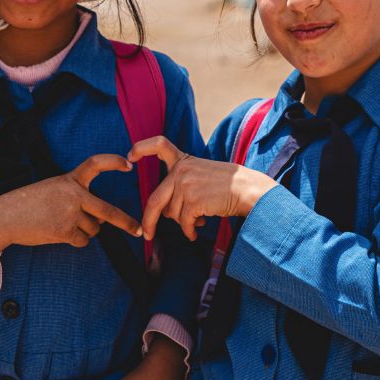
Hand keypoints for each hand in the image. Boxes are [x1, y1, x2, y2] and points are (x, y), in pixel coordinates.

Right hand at [0, 154, 141, 266]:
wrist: (5, 217)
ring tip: (62, 224)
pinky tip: (58, 233)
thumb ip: (77, 198)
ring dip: (85, 231)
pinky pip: (83, 241)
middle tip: (139, 231)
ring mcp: (70, 213)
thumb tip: (100, 220)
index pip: (95, 164)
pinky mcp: (65, 230)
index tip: (129, 165)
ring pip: (94, 229)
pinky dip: (75, 241)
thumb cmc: (29, 204)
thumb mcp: (53, 190)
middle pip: (108, 210)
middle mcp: (73, 194)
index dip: (113, 162)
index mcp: (70, 180)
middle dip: (126, 222)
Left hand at [128, 136, 276, 240]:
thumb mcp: (202, 174)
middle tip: (147, 234)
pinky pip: (183, 223)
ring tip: (200, 217)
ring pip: (172, 214)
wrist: (248, 190)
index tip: (130, 156)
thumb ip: (182, 185)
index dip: (142, 148)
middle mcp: (182, 171)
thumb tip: (167, 213)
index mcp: (184, 161)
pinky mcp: (193, 200)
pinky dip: (189, 231)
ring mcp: (186, 185)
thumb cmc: (228, 186)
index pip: (159, 144)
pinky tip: (196, 232)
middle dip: (148, 220)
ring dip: (184, 222)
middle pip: (155, 199)